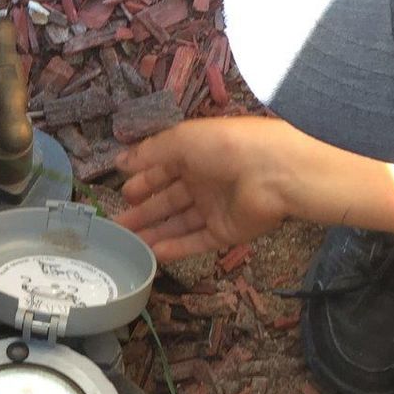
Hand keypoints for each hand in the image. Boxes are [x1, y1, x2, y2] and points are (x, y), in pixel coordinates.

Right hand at [115, 118, 300, 261]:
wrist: (276, 172)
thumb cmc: (227, 146)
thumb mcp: (182, 139)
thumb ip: (149, 152)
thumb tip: (119, 161)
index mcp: (197, 153)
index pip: (163, 169)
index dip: (142, 180)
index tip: (121, 194)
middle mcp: (205, 180)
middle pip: (168, 199)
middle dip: (143, 211)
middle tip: (117, 225)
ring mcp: (216, 207)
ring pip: (179, 223)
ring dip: (154, 232)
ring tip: (127, 243)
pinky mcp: (226, 231)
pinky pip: (196, 241)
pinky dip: (175, 248)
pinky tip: (153, 253)